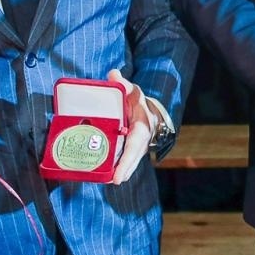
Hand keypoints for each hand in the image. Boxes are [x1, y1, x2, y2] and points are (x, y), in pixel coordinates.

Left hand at [107, 68, 155, 183]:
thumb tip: (113, 74)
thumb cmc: (139, 102)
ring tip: (105, 180)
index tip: (119, 176)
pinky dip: (115, 169)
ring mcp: (136, 149)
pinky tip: (104, 175)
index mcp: (142, 129)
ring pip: (128, 163)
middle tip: (112, 180)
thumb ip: (123, 84)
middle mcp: (140, 143)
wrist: (150, 112)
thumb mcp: (133, 92)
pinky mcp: (130, 152)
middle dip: (123, 171)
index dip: (127, 162)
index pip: (135, 146)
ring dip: (118, 172)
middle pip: (132, 160)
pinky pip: (123, 161)